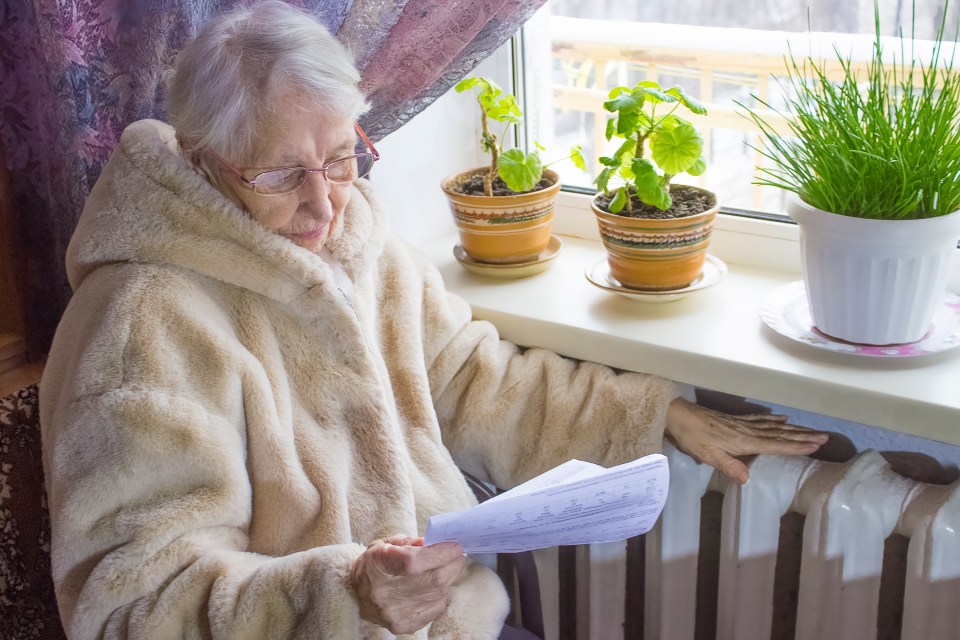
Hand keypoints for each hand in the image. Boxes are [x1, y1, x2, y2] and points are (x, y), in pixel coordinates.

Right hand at [350, 535, 464, 634]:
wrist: (356, 594)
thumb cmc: (375, 564)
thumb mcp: (388, 543)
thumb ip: (414, 542)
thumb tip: (440, 543)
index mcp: (380, 564)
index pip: (415, 561)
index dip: (440, 553)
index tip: (455, 545)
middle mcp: (386, 592)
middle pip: (434, 580)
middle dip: (453, 564)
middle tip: (457, 555)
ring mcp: (396, 612)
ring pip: (439, 593)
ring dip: (448, 578)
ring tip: (443, 568)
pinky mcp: (404, 625)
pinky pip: (437, 608)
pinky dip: (441, 594)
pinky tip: (433, 587)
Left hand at [664, 397, 827, 484]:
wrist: (678, 415)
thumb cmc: (692, 437)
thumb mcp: (707, 455)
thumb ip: (728, 466)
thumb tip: (747, 480)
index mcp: (744, 441)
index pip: (775, 445)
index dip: (796, 446)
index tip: (816, 446)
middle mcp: (748, 431)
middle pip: (780, 434)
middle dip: (803, 436)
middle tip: (825, 437)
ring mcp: (743, 424)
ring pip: (774, 426)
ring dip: (794, 428)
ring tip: (812, 430)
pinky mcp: (736, 420)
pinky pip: (761, 419)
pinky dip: (775, 419)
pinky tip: (784, 418)